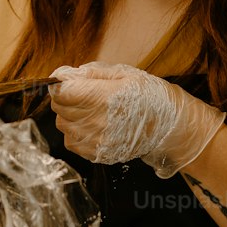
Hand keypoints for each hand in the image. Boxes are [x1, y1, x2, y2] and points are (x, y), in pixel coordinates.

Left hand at [47, 62, 225, 178]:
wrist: (167, 127)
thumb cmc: (148, 96)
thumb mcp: (123, 74)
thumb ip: (90, 73)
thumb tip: (63, 74)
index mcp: (102, 97)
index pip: (61, 91)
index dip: (60, 84)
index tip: (68, 81)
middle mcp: (95, 121)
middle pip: (59, 107)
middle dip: (66, 97)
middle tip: (84, 93)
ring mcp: (94, 141)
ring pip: (62, 124)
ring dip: (70, 115)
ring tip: (92, 110)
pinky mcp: (95, 154)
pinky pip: (71, 140)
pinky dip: (76, 131)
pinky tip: (94, 124)